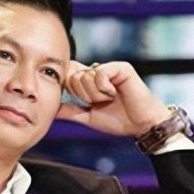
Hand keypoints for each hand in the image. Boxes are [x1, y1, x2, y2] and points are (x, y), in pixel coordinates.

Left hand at [55, 61, 171, 136]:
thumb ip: (70, 111)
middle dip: (83, 95)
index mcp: (91, 82)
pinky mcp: (121, 67)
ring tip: (110, 98)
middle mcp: (99, 72)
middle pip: (73, 76)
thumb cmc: (119, 121)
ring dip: (96, 94)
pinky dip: (104, 88)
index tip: (80, 101)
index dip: (69, 87)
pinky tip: (114, 93)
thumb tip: (51, 108)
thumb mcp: (88, 117)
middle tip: (101, 102)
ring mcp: (110, 68)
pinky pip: (99, 73)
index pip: (69, 74)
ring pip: (85, 76)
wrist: (141, 125)